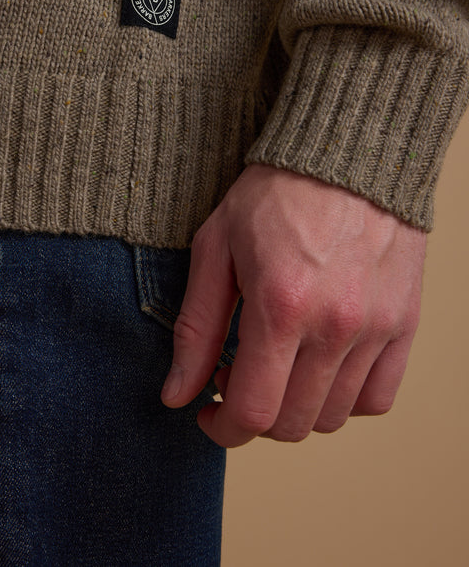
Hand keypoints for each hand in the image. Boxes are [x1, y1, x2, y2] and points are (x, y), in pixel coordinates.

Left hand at [161, 164, 425, 446]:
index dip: (222, 427)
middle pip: (293, 424)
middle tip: (236, 378)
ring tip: (278, 365)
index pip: (253, 412)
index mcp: (280, 306)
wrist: (344, 152)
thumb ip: (196, 327)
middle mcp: (335, 326)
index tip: (208, 412)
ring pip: (333, 416)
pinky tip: (320, 367)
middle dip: (254, 417)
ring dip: (296, 406)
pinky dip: (345, 398)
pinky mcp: (403, 322)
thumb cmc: (274, 193)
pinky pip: (378, 397)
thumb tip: (176, 395)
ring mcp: (376, 327)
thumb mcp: (216, 248)